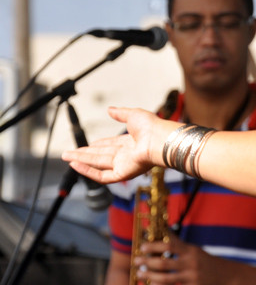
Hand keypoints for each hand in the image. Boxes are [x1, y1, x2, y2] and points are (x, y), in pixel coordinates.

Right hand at [62, 107, 178, 183]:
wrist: (159, 139)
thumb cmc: (151, 126)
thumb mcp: (133, 114)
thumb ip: (120, 113)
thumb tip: (109, 109)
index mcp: (130, 142)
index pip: (109, 145)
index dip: (96, 144)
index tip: (85, 144)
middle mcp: (126, 154)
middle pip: (100, 154)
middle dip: (83, 154)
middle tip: (68, 153)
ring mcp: (124, 165)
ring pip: (97, 164)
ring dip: (81, 160)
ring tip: (66, 157)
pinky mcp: (122, 174)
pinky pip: (101, 175)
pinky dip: (87, 171)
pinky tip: (75, 165)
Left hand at [135, 234, 228, 284]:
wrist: (226, 276)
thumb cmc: (207, 261)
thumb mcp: (195, 250)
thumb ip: (180, 245)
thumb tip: (164, 232)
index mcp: (191, 251)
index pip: (170, 246)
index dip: (155, 246)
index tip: (142, 246)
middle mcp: (191, 263)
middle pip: (164, 263)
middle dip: (147, 262)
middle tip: (136, 261)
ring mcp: (192, 277)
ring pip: (166, 278)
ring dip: (150, 276)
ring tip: (140, 274)